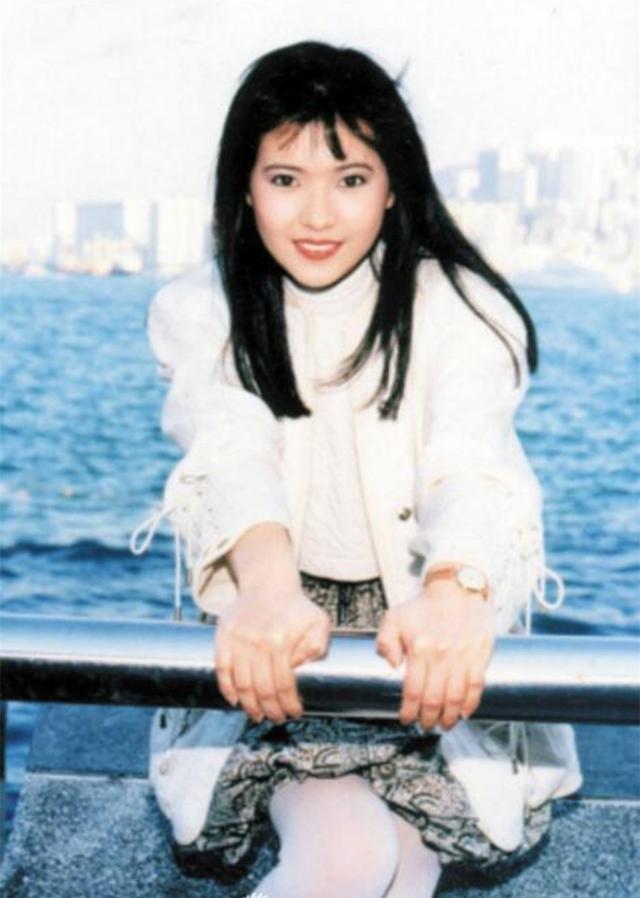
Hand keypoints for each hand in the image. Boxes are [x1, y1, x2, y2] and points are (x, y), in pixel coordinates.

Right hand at [214, 586, 330, 724]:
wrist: (268, 583)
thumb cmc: (296, 607)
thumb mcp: (318, 621)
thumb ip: (317, 646)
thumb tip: (299, 667)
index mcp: (280, 640)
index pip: (284, 683)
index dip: (288, 703)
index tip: (294, 713)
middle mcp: (257, 641)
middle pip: (261, 688)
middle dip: (270, 710)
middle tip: (276, 718)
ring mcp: (237, 638)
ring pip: (240, 683)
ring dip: (249, 705)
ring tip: (257, 715)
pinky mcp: (224, 634)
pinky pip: (221, 668)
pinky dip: (226, 688)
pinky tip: (235, 700)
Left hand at [376, 577, 494, 730]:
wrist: (457, 590)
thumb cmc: (423, 607)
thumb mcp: (395, 617)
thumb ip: (385, 641)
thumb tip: (390, 665)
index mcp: (419, 648)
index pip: (413, 691)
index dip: (409, 711)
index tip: (406, 720)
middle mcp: (442, 655)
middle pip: (434, 700)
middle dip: (428, 719)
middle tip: (426, 726)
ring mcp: (463, 657)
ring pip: (456, 698)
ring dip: (449, 718)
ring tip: (444, 725)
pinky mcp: (480, 655)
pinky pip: (476, 687)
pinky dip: (470, 705)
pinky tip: (463, 714)